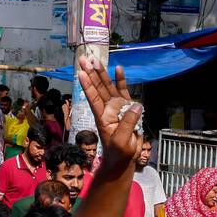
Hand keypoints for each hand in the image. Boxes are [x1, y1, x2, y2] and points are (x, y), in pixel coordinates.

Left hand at [75, 55, 141, 173]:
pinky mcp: (126, 108)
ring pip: (108, 86)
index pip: (93, 98)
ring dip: (102, 73)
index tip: (81, 73)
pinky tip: (118, 68)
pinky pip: (123, 91)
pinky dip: (121, 80)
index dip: (87, 86)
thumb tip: (136, 106)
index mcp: (102, 116)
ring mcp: (116, 107)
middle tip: (84, 59)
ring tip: (96, 59)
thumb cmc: (119, 152)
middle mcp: (107, 108)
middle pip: (98, 87)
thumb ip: (128, 124)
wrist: (124, 158)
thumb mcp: (122, 141)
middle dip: (91, 73)